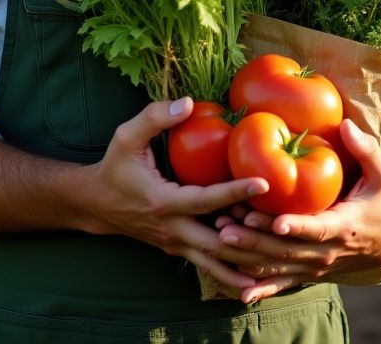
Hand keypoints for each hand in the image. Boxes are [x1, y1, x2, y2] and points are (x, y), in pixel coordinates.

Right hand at [83, 97, 277, 290]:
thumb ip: (155, 117)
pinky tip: (258, 277)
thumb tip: (189, 103)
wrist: (97, 204)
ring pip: (216, 262)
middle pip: (218, 244)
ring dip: (247, 262)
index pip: (204, 200)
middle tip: (284, 229)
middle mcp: (171, 229)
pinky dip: (233, 273)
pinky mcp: (179, 250)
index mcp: (161, 201)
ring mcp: (175, 244)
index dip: (235, 193)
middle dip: (251, 239)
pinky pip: (209, 264)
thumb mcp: (126, 136)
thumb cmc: (114, 165)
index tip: (264, 183)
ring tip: (280, 258)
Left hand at [217, 119, 380, 302]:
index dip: (298, 226)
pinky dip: (263, 288)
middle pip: (288, 249)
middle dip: (255, 239)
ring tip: (219, 241)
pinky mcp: (312, 271)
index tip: (276, 222)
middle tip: (224, 226)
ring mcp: (319, 265)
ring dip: (250, 256)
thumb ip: (365, 148)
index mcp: (346, 225)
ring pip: (280, 266)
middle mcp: (329, 251)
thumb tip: (345, 123)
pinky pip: (284, 282)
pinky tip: (240, 293)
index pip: (318, 228)